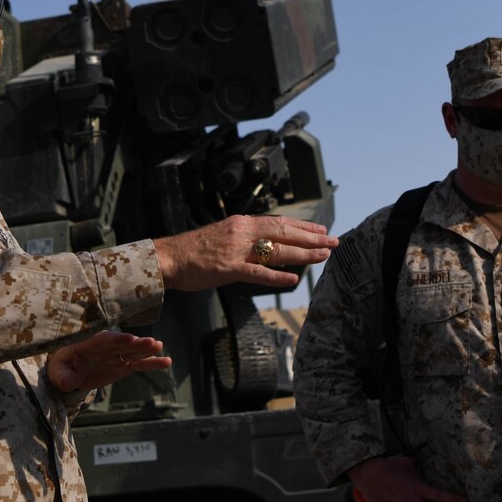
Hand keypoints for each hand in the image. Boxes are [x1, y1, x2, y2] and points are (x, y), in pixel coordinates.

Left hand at [47, 331, 170, 393]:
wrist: (68, 369)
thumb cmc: (61, 366)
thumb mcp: (56, 371)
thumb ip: (62, 376)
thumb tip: (67, 382)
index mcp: (89, 343)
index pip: (104, 340)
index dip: (116, 339)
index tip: (129, 339)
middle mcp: (106, 347)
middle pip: (123, 344)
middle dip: (136, 344)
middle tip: (152, 342)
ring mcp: (116, 355)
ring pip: (133, 352)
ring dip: (146, 350)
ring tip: (160, 347)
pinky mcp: (123, 365)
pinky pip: (139, 364)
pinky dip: (152, 363)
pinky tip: (167, 362)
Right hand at [153, 214, 335, 292]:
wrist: (167, 258)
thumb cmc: (193, 250)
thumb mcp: (223, 236)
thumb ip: (245, 239)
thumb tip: (266, 244)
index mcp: (241, 223)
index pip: (279, 222)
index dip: (303, 227)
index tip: (321, 230)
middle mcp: (242, 232)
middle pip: (284, 233)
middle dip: (312, 238)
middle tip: (333, 241)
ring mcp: (236, 250)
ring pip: (277, 250)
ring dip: (303, 254)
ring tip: (323, 256)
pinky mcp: (229, 268)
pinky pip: (258, 272)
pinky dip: (277, 276)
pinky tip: (293, 279)